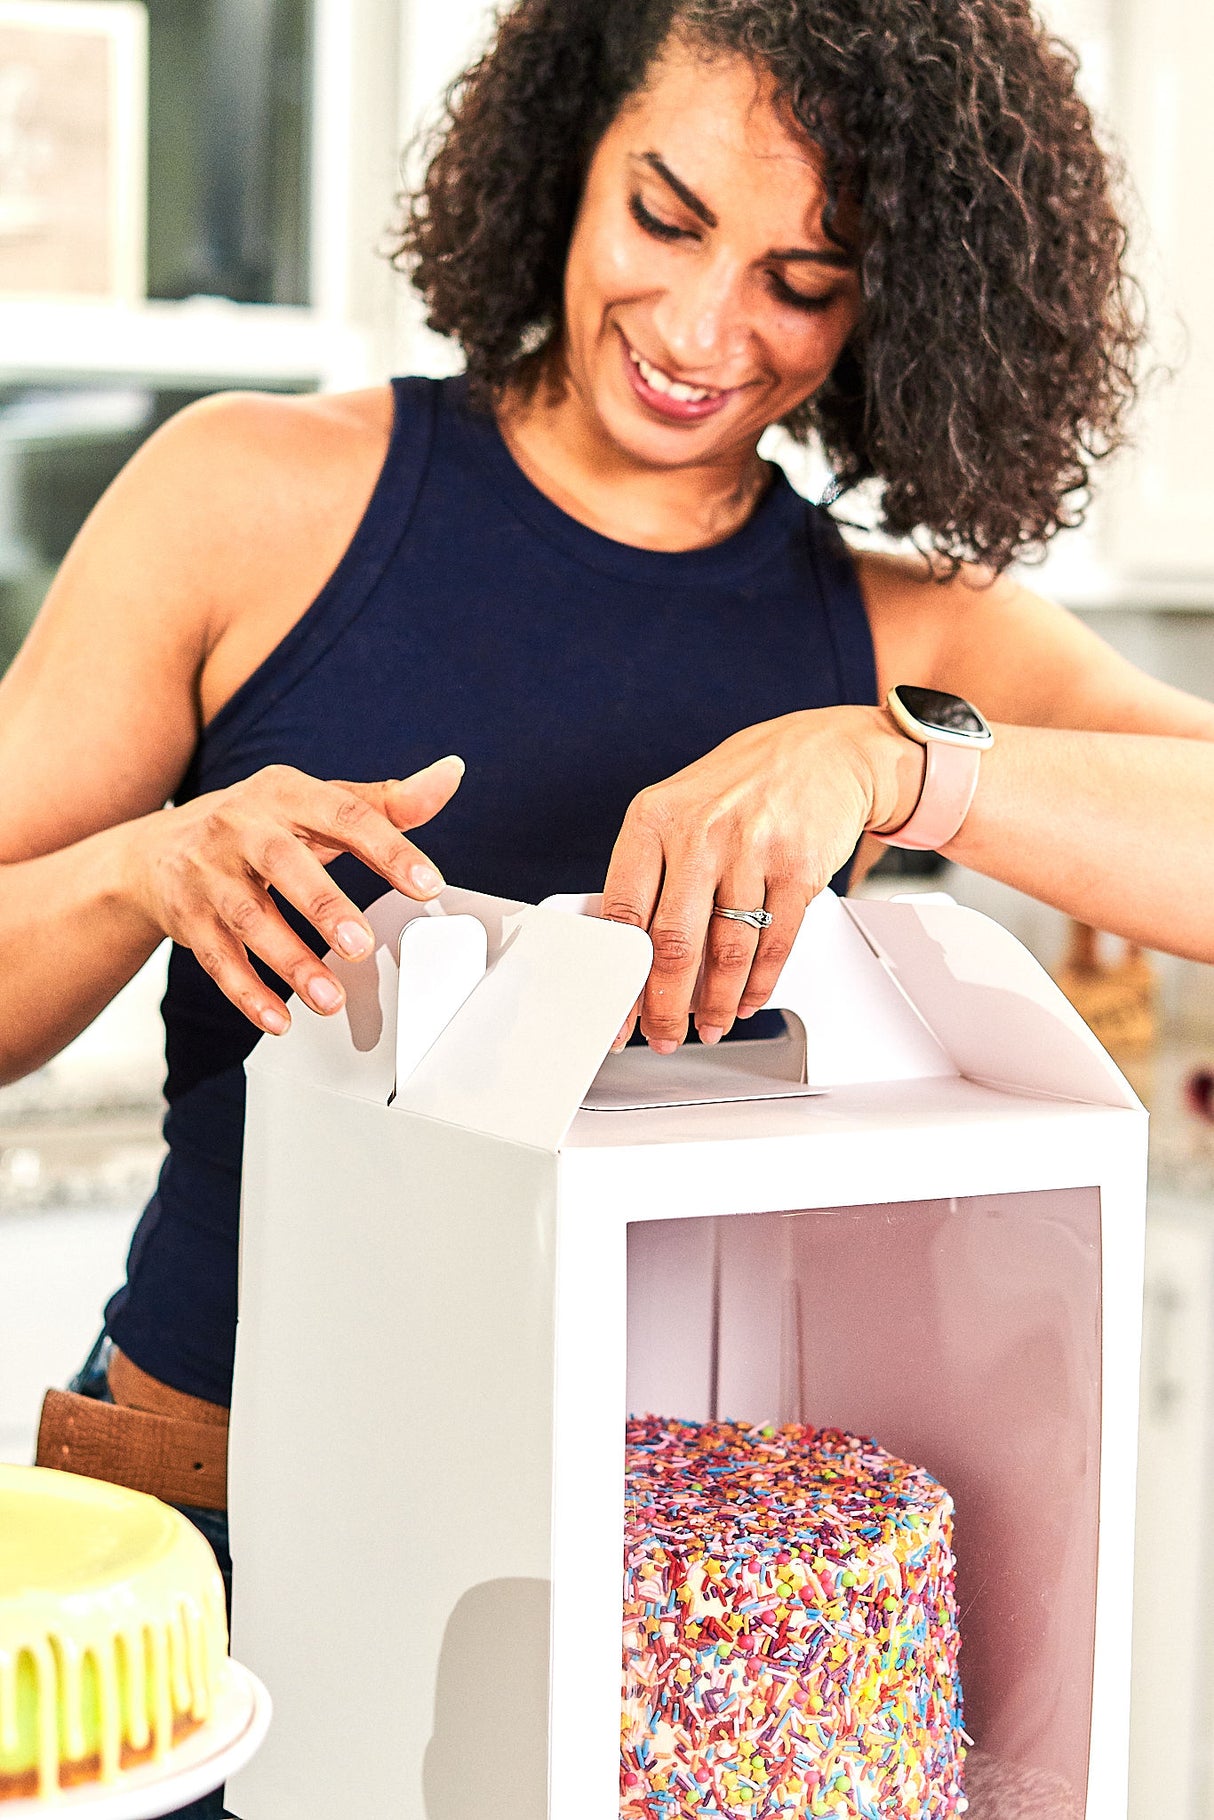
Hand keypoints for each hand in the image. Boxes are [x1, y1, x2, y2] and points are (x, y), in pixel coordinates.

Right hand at [126, 756, 463, 1033]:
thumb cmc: (261, 826)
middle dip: (324, 906)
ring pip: (249, 918)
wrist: (157, 850)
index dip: (388, 848)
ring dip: (290, 962)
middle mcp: (241, 826)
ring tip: (329, 999)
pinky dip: (247, 993)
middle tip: (362, 946)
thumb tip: (451, 774)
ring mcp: (209, 873)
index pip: (343, 814)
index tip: (429, 884)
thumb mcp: (315, 804)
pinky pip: (217, 960)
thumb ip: (385, 802)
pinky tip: (279, 1020)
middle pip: (284, 863)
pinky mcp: (188, 918)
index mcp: (284, 792)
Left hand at [600, 707, 921, 1050]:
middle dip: (665, 1007)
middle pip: (673, 944)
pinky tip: (747, 1000)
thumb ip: (653, 876)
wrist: (823, 751)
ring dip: (717, 1004)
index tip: (618, 1015)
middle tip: (663, 1037)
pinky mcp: (799, 867)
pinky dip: (759, 984)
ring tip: (710, 1026)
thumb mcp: (679, 811)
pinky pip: (774, 944)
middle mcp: (699, 831)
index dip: (620, 977)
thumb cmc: (741, 789)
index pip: (624, 914)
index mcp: (653, 819)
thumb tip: (636, 959)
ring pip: (727, 951)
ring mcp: (752, 849)